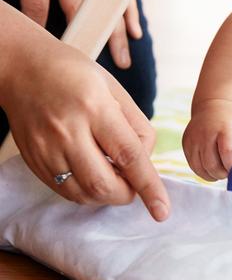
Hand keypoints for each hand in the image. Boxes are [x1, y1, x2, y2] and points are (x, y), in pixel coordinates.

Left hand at [0, 0, 140, 68]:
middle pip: (77, 7)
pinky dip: (128, 12)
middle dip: (84, 37)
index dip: (39, 31)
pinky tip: (134, 34)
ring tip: (121, 62)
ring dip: (114, 32)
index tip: (45, 55)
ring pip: (104, 2)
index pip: (36, 4)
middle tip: (88, 68)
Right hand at [3, 28, 169, 219]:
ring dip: (106, 196)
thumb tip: (146, 160)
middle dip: (127, 194)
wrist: (21, 68)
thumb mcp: (113, 88)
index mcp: (93, 107)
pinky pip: (64, 191)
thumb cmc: (74, 73)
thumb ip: (136, 125)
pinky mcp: (34, 160)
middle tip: (133, 182)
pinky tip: (92, 173)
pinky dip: (85, 191)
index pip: (128, 155)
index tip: (162, 210)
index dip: (148, 186)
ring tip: (113, 175)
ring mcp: (46, 149)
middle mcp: (67, 131)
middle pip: (104, 185)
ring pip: (83, 194)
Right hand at [183, 99, 231, 180]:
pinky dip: (203, 171)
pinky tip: (212, 167)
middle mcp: (206, 132)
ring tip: (221, 169)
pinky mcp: (185, 144)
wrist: (214, 106)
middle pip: (212, 165)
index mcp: (226, 128)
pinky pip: (193, 166)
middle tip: (230, 171)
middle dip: (223, 173)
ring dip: (213, 175)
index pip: (228, 153)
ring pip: (201, 168)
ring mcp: (193, 138)